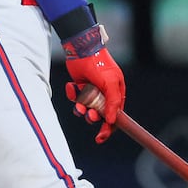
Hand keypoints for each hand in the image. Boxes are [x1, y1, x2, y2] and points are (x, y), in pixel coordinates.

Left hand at [62, 24, 123, 142]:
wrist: (82, 49)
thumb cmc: (100, 65)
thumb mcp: (110, 83)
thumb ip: (113, 103)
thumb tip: (111, 121)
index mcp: (116, 95)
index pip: (115, 117)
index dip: (109, 129)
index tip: (100, 138)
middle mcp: (104, 95)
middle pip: (98, 116)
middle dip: (92, 117)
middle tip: (88, 113)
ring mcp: (91, 92)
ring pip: (85, 109)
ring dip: (81, 108)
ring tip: (79, 103)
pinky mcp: (79, 88)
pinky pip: (75, 99)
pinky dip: (72, 94)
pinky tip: (72, 85)